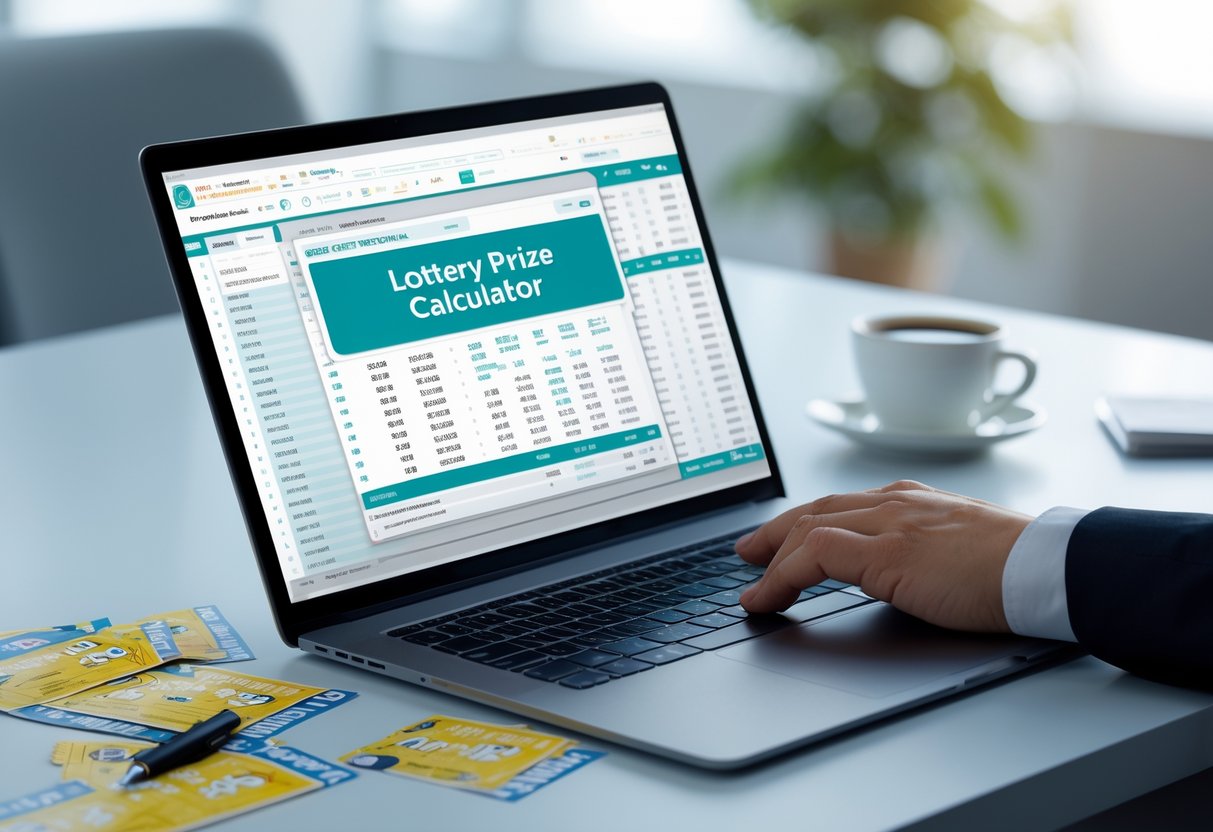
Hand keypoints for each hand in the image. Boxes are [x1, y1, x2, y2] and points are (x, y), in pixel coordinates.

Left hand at [736, 480, 1031, 632]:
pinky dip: (780, 575)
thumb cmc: (1020, 566)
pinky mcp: (885, 553)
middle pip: (815, 511)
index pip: (843, 505)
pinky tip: (765, 597)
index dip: (806, 522)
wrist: (1048, 567)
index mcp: (913, 501)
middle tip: (747, 551)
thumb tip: (910, 575)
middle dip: (775, 532)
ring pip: (806, 529)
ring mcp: (887, 525)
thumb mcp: (962, 548)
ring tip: (750, 585)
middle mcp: (894, 504)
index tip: (785, 538)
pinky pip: (814, 556)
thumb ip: (929, 550)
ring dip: (770, 558)